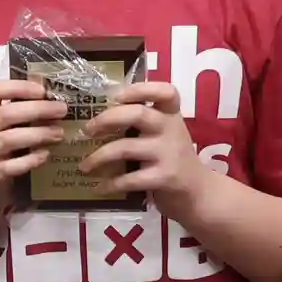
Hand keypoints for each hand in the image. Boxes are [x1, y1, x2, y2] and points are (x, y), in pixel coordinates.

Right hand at [0, 78, 67, 199]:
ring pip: (9, 139)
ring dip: (38, 134)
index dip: (17, 87)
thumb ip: (18, 107)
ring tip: (59, 133)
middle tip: (62, 110)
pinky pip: (11, 166)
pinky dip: (31, 159)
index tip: (42, 90)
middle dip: (37, 110)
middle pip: (5, 114)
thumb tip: (50, 93)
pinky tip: (46, 154)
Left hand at [80, 81, 205, 206]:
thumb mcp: (165, 133)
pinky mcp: (165, 177)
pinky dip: (111, 184)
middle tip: (87, 130)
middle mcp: (171, 129)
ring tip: (84, 166)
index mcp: (171, 114)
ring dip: (99, 157)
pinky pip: (130, 179)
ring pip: (126, 148)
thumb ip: (143, 121)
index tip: (116, 96)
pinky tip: (100, 187)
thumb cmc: (172, 158)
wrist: (198, 192)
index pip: (165, 91)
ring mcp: (169, 153)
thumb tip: (98, 115)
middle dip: (106, 119)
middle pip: (137, 114)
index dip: (139, 89)